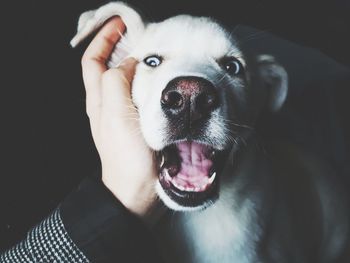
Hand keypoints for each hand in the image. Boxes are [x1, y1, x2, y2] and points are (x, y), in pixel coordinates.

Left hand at [81, 17, 157, 217]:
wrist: (138, 191)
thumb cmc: (127, 157)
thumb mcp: (116, 116)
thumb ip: (117, 84)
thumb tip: (130, 64)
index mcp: (99, 100)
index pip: (94, 60)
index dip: (103, 38)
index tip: (121, 23)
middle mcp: (108, 104)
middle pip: (108, 67)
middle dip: (120, 46)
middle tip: (142, 35)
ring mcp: (124, 114)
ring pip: (126, 80)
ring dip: (136, 62)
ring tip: (155, 52)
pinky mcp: (140, 123)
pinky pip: (141, 95)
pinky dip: (149, 81)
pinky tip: (164, 79)